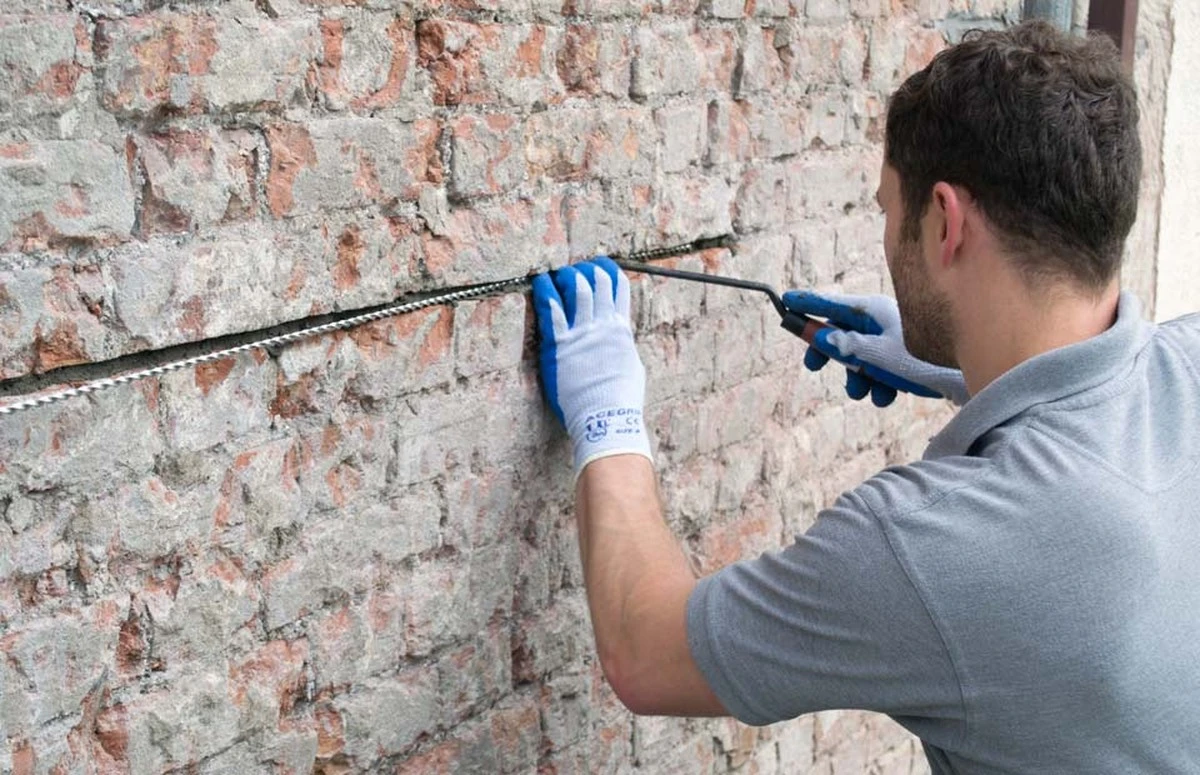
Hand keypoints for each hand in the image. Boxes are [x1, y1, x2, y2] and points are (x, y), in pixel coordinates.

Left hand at [532, 257, 651, 474]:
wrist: (605, 417)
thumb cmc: (621, 399)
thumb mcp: (631, 366)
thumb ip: (623, 347)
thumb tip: (621, 340)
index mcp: (621, 330)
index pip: (619, 288)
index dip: (609, 271)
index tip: (601, 265)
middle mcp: (602, 325)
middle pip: (596, 282)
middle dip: (586, 269)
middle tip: (576, 268)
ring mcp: (581, 333)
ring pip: (576, 289)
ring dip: (567, 276)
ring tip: (559, 273)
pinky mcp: (559, 344)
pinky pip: (551, 310)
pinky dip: (546, 291)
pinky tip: (541, 282)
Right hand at [781, 291, 968, 406]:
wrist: (971, 375)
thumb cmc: (926, 360)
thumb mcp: (879, 355)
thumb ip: (848, 346)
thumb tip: (821, 336)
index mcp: (872, 312)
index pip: (831, 305)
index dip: (808, 304)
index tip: (785, 300)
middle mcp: (881, 322)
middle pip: (841, 333)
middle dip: (831, 354)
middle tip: (814, 367)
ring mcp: (893, 340)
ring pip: (859, 358)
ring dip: (858, 378)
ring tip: (866, 392)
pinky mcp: (903, 359)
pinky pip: (878, 370)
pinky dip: (878, 383)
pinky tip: (889, 394)